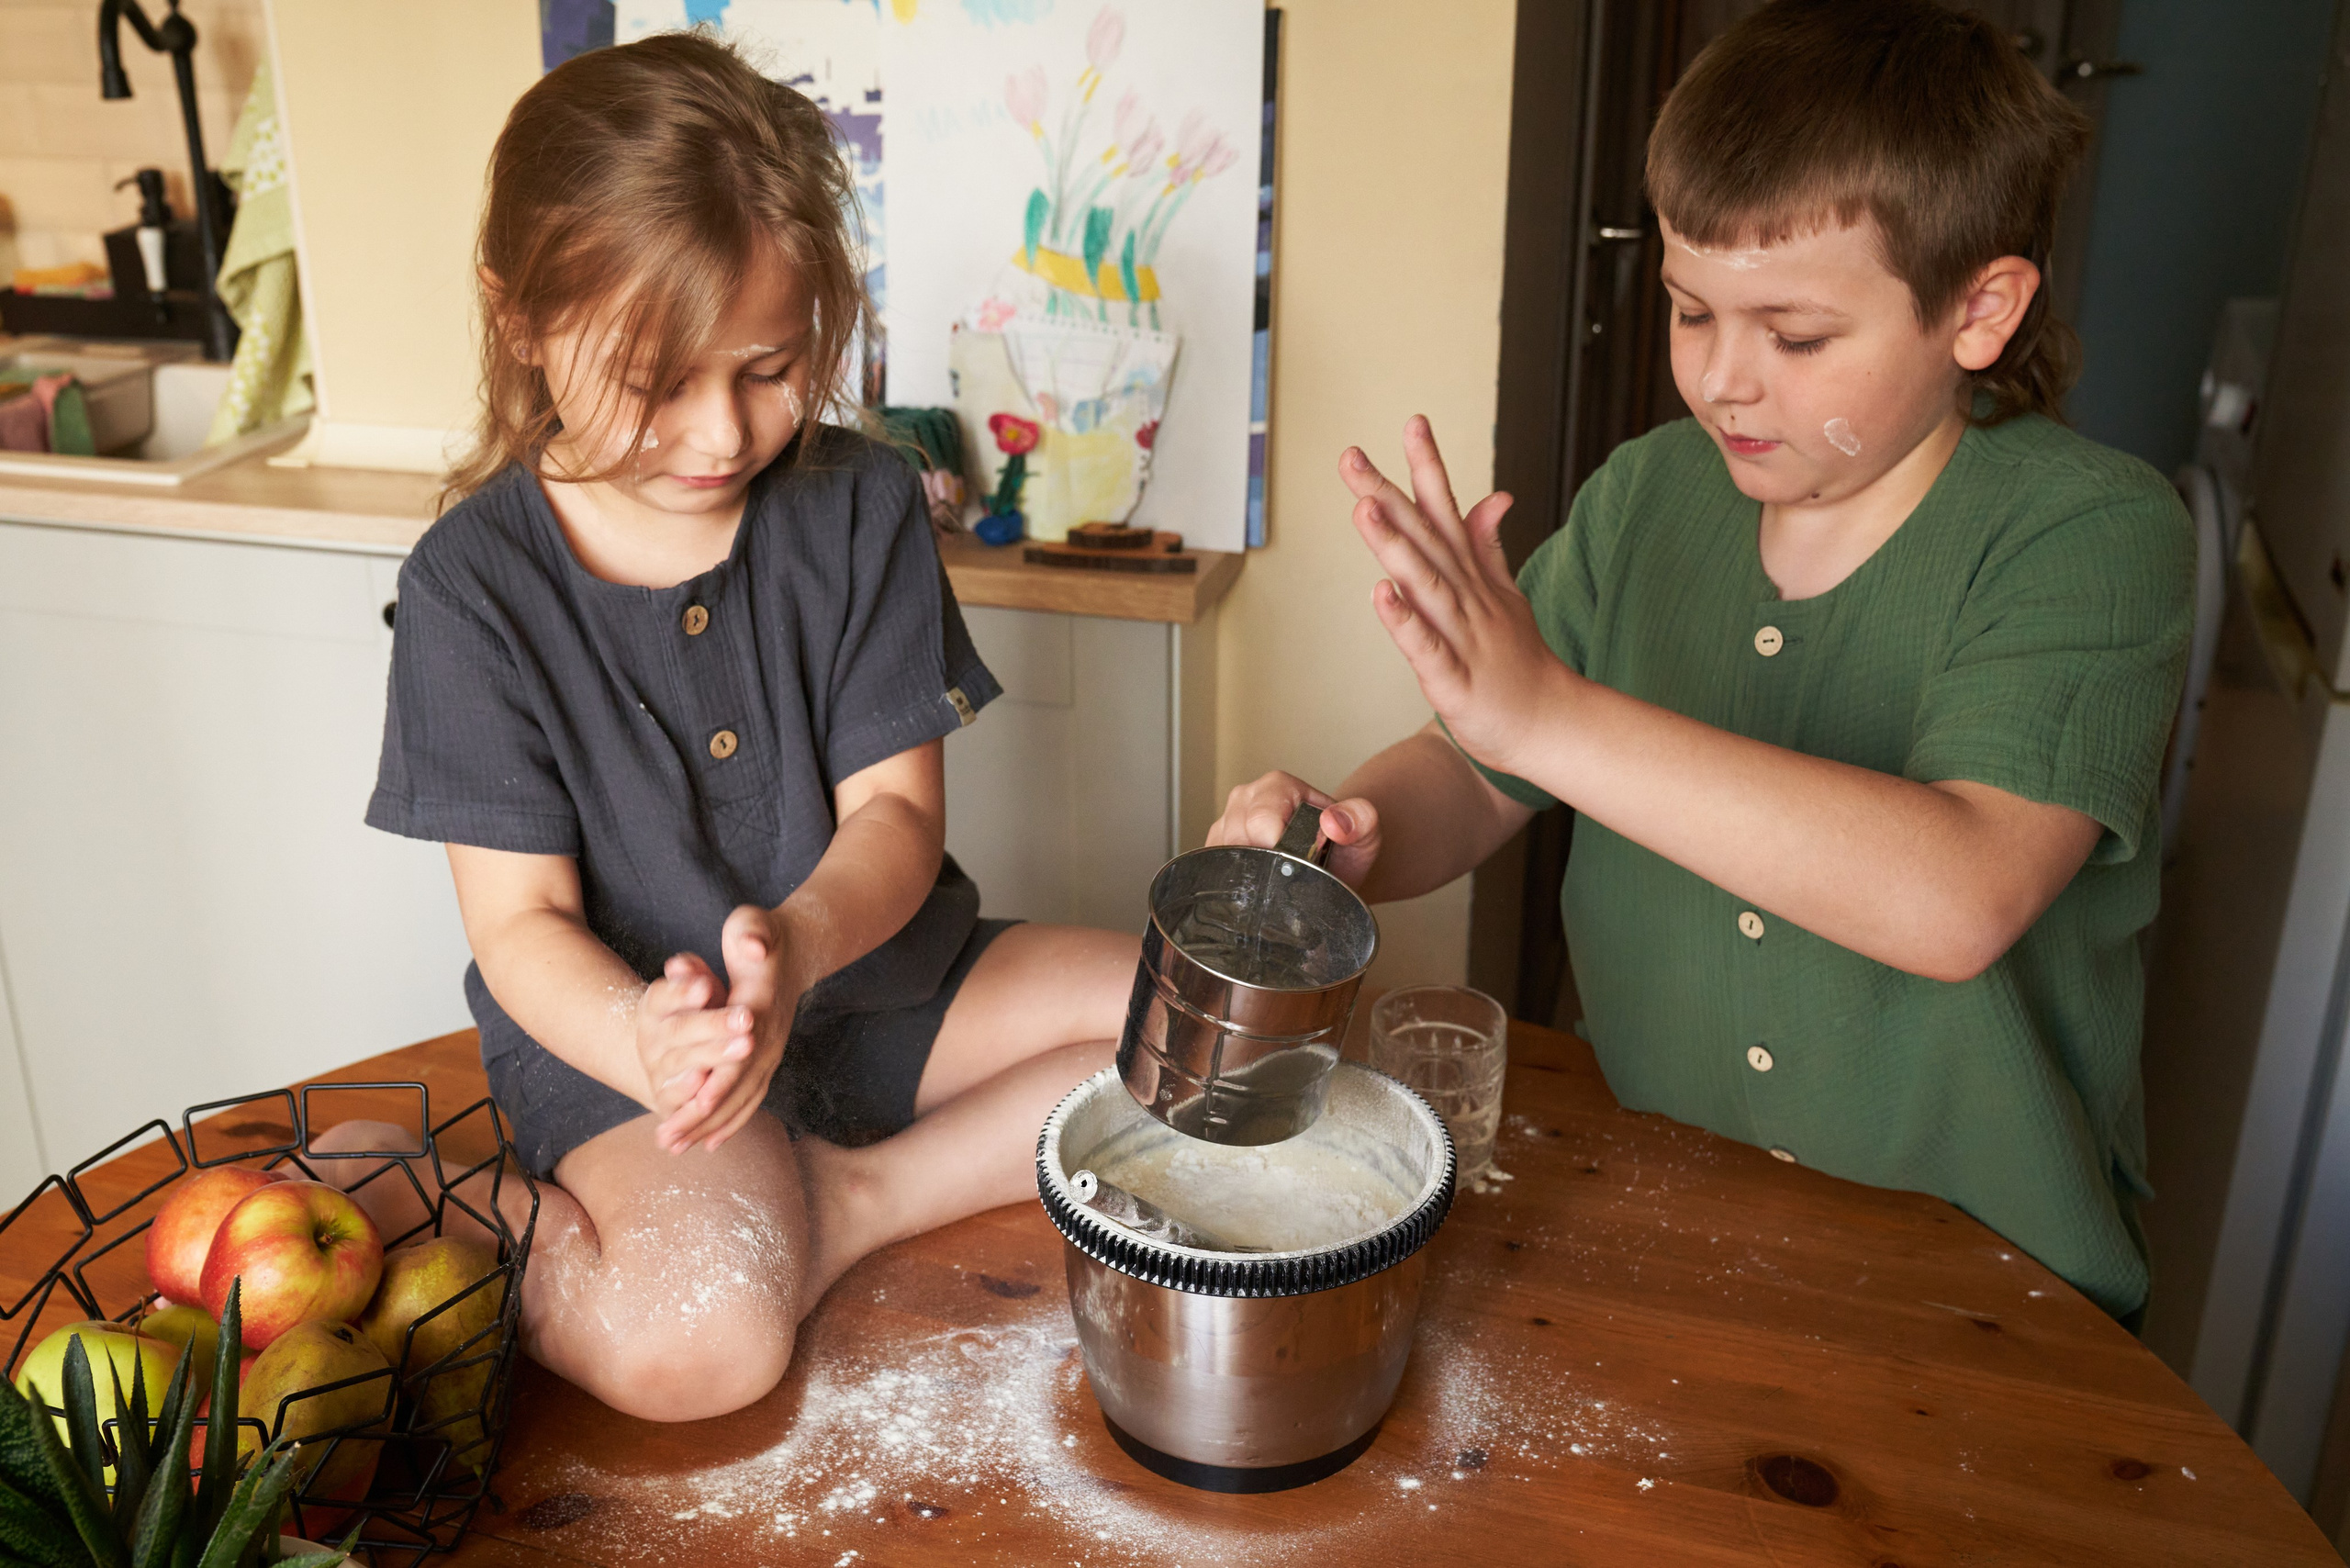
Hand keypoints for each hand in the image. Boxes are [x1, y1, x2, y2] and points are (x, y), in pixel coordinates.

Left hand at [654, 905, 804, 1153]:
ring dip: (709, 1125)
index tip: (691, 1107)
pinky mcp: (765, 1058)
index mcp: (760, 1011)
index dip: (718, 1081)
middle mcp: (768, 1039)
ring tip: (676, 1147)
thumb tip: (754, 946)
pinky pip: (749, 1096)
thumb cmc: (763, 937)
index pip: (740, 1054)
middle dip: (702, 1116)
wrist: (798, 948)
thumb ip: (755, 936)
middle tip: (668, 1140)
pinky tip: (708, 1140)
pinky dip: (729, 1120)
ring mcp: (769, 1052)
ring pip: (742, 1098)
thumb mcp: (756, 926)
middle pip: (737, 1087)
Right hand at [1206, 772, 1382, 890]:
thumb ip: (1361, 820)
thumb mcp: (1365, 832)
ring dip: (1249, 872)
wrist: (1335, 864)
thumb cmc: (1345, 845)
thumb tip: (1333, 822)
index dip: (1277, 849)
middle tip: (1290, 872)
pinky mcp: (1216, 845)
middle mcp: (1247, 797)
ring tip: (1276, 875)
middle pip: (1236, 838)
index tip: (1298, 864)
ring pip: (1221, 854)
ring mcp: (1227, 820)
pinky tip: (1258, 881)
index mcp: (1277, 786)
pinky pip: (1212, 865)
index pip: (1260, 820)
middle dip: (1263, 863)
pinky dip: (1234, 879)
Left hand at [1342, 417, 1570, 774]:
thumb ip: (1490, 545)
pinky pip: (1425, 647)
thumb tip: (1494, 494)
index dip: (1429, 467)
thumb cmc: (1518, 663)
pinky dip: (1404, 621)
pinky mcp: (1453, 679)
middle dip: (1388, 495)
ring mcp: (1461, 637)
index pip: (1448, 512)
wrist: (1551, 725)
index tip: (1413, 422)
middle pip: (1424, 538)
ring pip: (1424, 584)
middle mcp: (1466, 598)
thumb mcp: (1506, 594)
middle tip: (1351, 457)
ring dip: (1393, 546)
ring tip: (1364, 509)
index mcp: (1473, 578)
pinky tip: (1381, 594)